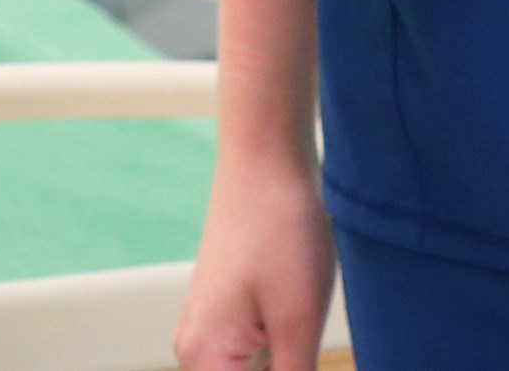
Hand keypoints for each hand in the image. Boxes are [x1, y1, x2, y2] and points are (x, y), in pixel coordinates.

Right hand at [176, 141, 336, 369]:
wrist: (268, 158)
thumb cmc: (280, 230)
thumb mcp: (298, 322)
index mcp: (203, 359)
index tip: (304, 359)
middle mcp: (198, 351)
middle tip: (310, 347)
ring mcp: (215, 331)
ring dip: (290, 366)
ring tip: (305, 327)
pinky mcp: (234, 314)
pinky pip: (257, 360)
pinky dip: (286, 361)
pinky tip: (307, 335)